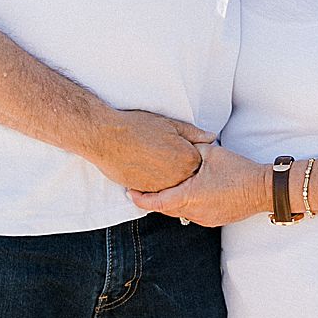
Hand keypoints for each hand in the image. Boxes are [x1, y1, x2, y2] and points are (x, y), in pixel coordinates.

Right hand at [93, 108, 213, 192]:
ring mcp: (163, 187)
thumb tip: (211, 137)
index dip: (188, 152)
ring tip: (153, 160)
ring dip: (167, 177)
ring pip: (172, 185)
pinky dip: (154, 182)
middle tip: (163, 154)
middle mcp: (179, 177)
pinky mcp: (147, 192)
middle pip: (187, 176)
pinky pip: (157, 190)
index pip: (199, 161)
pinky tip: (145, 168)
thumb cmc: (136, 127)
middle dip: (180, 167)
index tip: (177, 147)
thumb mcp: (169, 124)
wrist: (106, 138)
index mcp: (189, 158)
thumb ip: (193, 134)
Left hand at [128, 142, 267, 226]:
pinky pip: (192, 214)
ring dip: (170, 202)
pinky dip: (184, 205)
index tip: (130, 192)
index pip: (157, 202)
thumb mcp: (212, 153)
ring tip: (163, 188)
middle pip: (165, 209)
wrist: (264, 190)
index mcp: (190, 196)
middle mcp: (195, 212)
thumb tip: (177, 147)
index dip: (140, 198)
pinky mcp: (213, 221)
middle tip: (142, 187)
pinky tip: (186, 193)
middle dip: (154, 199)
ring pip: (179, 212)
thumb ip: (190, 150)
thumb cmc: (239, 171)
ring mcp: (205, 219)